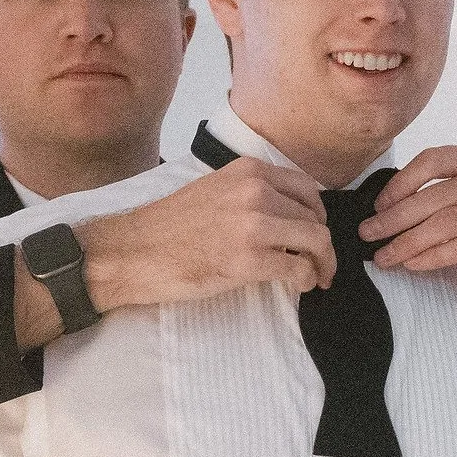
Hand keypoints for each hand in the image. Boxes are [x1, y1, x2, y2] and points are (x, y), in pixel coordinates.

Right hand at [83, 157, 337, 307]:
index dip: (318, 214)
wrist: (133, 251)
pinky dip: (306, 279)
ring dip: (322, 263)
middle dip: (323, 243)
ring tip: (315, 277)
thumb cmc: (168, 226)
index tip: (315, 232)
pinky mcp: (247, 260)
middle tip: (320, 263)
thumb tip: (287, 215)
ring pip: (316, 241)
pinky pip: (298, 269)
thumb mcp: (215, 190)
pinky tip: (298, 285)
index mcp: (248, 172)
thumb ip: (252, 194)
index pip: (307, 188)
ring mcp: (253, 225)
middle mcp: (255, 192)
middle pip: (315, 217)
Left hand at [359, 143, 456, 352]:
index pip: (434, 159)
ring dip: (406, 243)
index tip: (378, 205)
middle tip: (368, 234)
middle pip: (434, 195)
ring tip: (383, 257)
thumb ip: (444, 192)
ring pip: (444, 224)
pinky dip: (430, 257)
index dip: (400, 182)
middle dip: (394, 218)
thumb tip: (385, 207)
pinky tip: (411, 264)